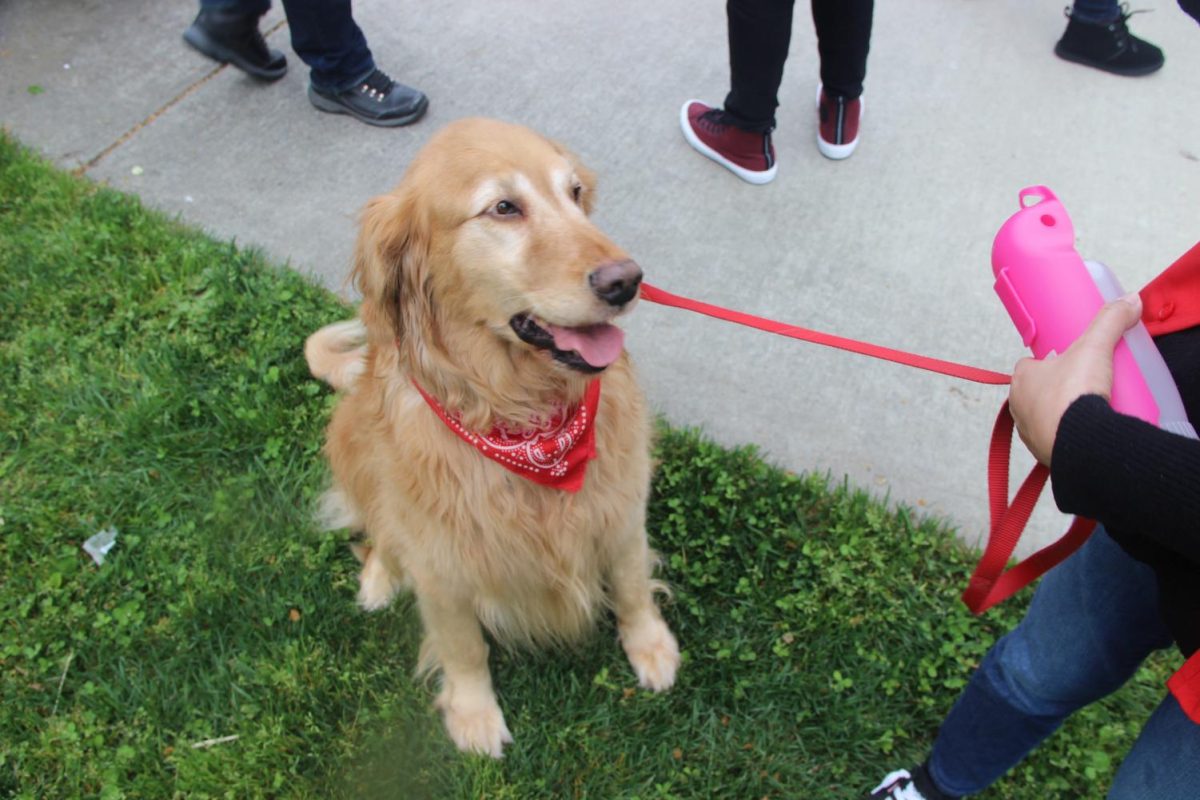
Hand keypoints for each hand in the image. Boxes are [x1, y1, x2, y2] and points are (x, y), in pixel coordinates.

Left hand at [1009, 294, 1142, 465]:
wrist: (1081, 442)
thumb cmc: (1074, 393)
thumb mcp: (1094, 348)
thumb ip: (1110, 321)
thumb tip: (1129, 301)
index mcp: (1022, 379)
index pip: (1029, 365)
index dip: (1048, 362)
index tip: (1069, 362)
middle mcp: (1018, 407)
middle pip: (1036, 392)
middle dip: (1055, 389)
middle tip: (1083, 385)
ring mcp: (1028, 432)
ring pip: (1042, 418)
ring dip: (1058, 414)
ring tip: (1087, 409)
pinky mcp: (1042, 453)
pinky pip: (1052, 441)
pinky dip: (1065, 437)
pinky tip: (1084, 433)